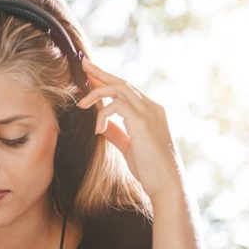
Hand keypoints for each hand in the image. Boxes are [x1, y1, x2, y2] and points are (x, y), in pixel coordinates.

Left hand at [76, 58, 183, 200]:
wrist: (166, 184)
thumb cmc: (150, 168)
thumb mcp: (129, 146)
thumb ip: (117, 132)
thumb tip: (101, 124)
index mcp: (150, 112)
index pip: (126, 89)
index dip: (107, 80)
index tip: (90, 74)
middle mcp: (151, 107)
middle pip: (122, 82)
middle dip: (101, 72)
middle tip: (83, 64)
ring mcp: (149, 113)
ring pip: (119, 89)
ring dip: (96, 93)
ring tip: (81, 104)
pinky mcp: (142, 122)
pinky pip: (116, 105)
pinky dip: (102, 114)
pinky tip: (98, 129)